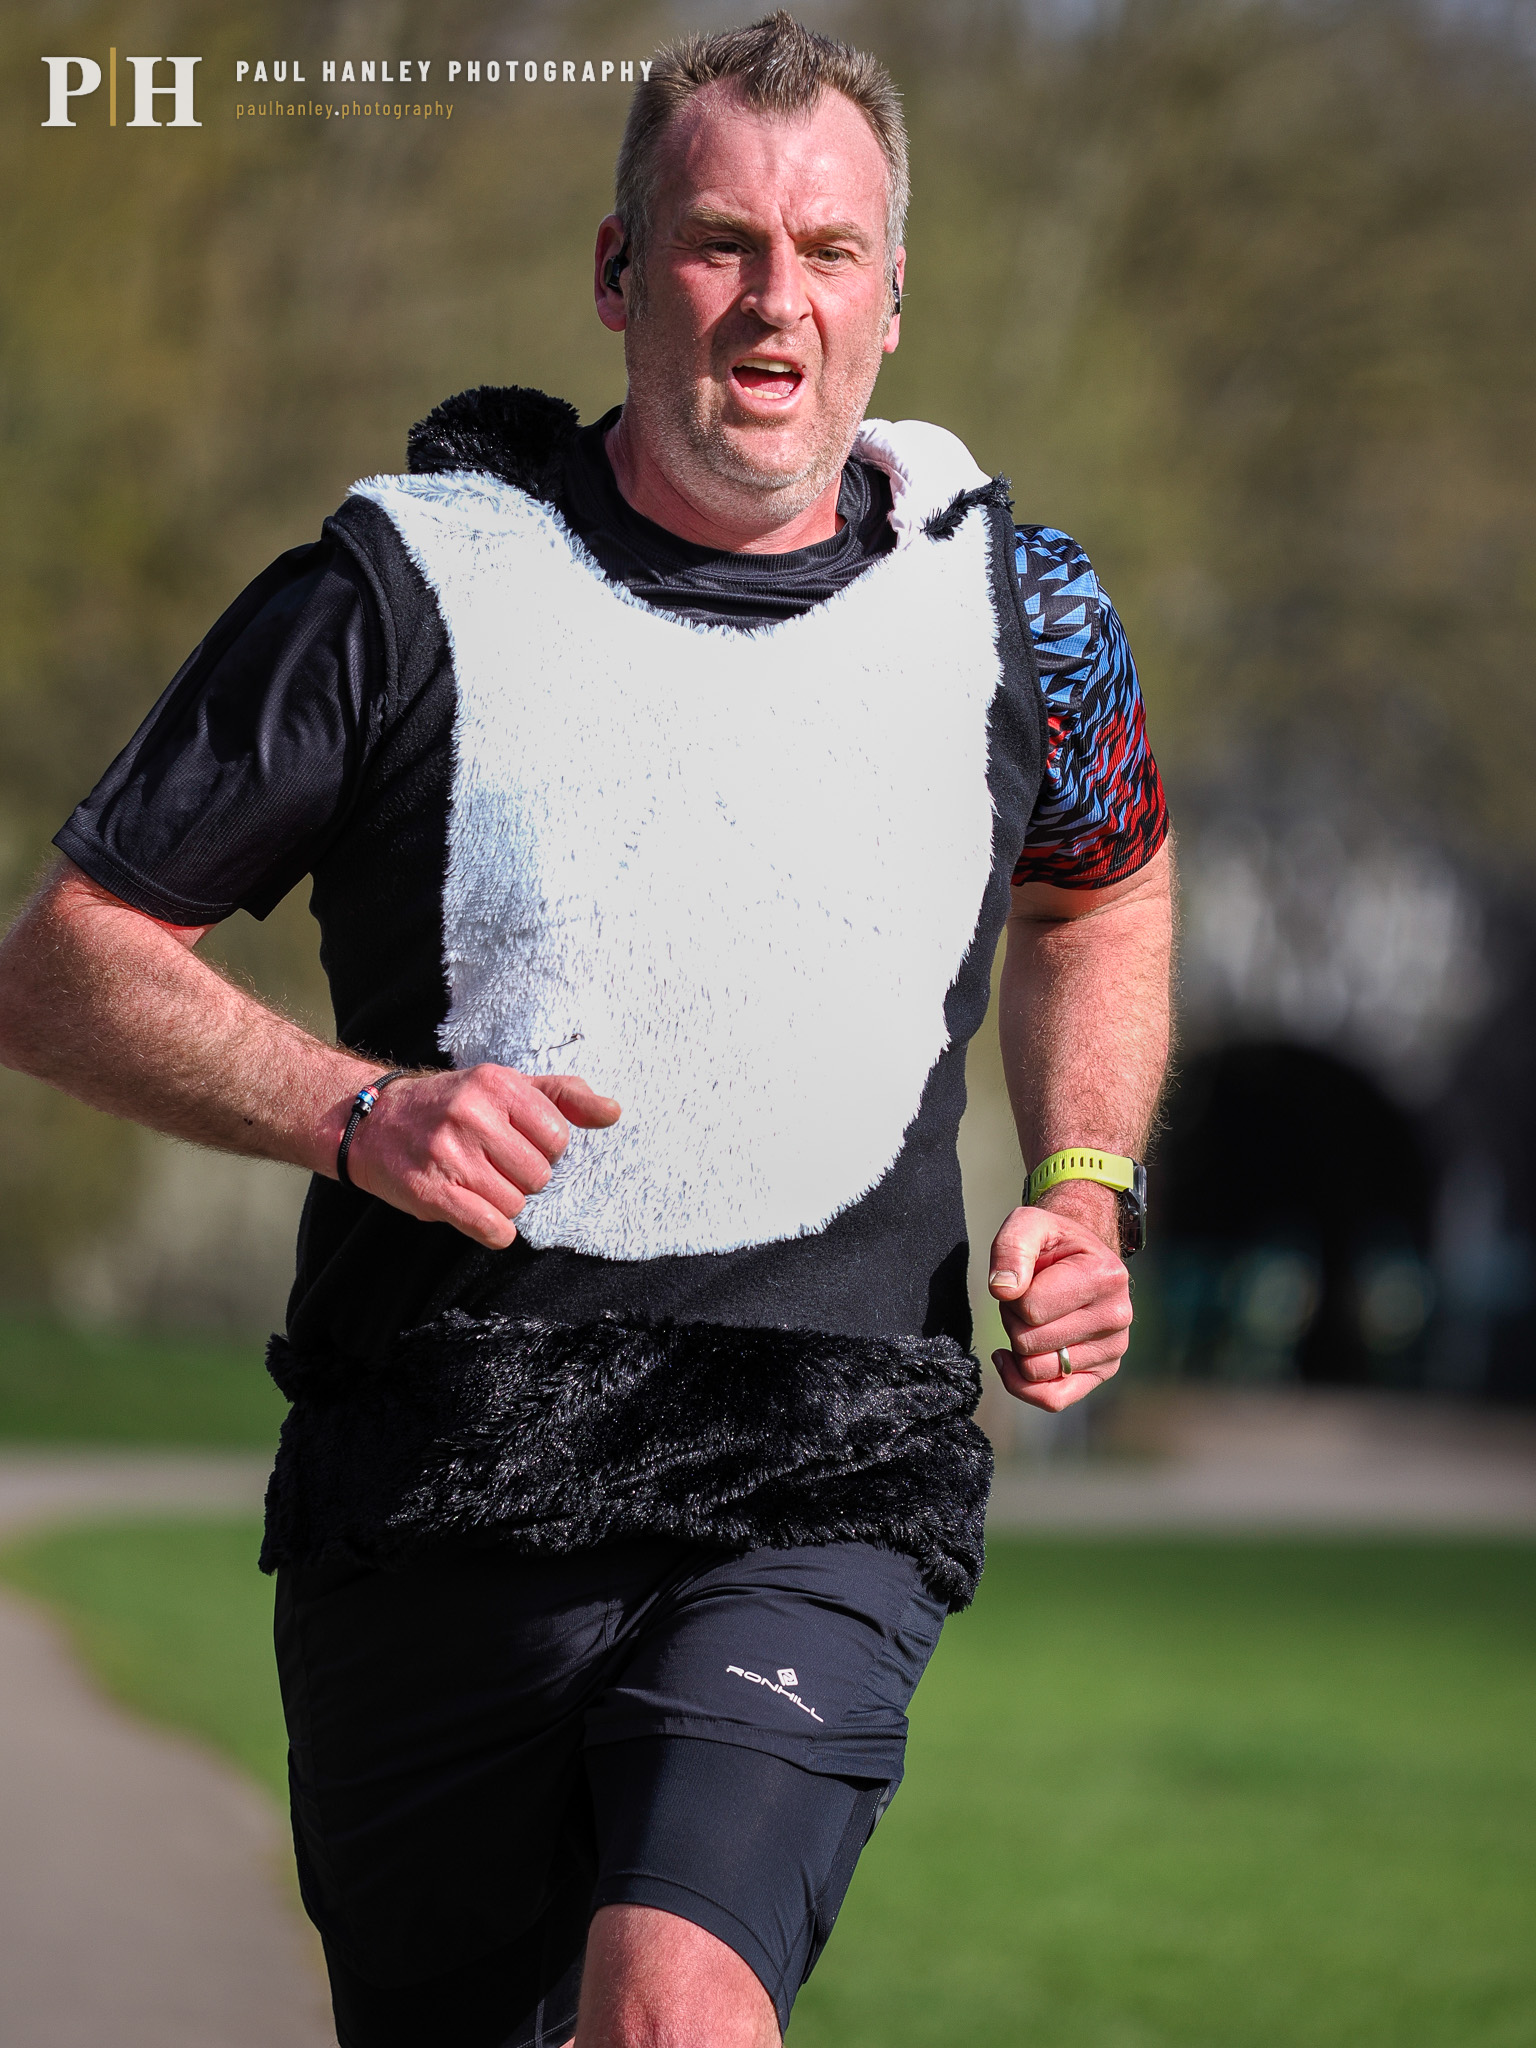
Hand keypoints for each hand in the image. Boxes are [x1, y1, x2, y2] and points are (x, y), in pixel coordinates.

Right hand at [336, 1065, 620, 1247]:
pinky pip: (492, 1229)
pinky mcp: (430, 1192)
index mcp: (496, 1083)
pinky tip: (476, 1211)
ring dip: (503, 1202)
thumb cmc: (451, 1104)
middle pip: (539, 1175)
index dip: (544, 1149)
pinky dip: (493, 1230)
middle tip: (495, 1166)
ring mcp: (449, 1155)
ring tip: (478, 1183)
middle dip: (523, 1178)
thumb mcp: (505, 1086)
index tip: (518, 1144)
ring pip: (516, 1204)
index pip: (558, 1137)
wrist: (372, 1121)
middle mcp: (472, 1114)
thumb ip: (562, 1097)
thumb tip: (613, 1112)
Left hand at [987, 1199, 1131, 1411]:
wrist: (1081, 1257)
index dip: (1012, 1296)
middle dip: (1013, 1320)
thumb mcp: (1027, 1224)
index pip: (1030, 1308)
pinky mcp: (1103, 1372)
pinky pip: (1053, 1399)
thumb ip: (1011, 1248)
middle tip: (1026, 1300)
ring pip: (1035, 1371)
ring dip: (1020, 1346)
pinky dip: (1023, 1386)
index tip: (1023, 1280)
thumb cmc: (1052, 1243)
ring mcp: (1113, 1349)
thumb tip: (1003, 1290)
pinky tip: (1012, 1360)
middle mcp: (1117, 1316)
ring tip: (1034, 1320)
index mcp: (1105, 1276)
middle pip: (1029, 1342)